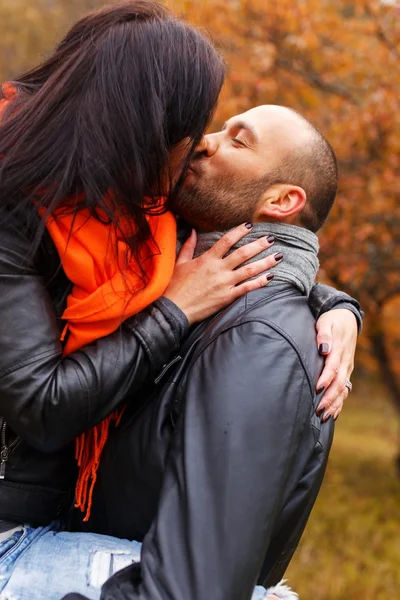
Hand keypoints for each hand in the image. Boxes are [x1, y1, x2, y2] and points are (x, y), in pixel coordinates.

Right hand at [164, 223, 281, 324]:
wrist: (175, 309)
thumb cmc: (176, 286)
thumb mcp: (180, 263)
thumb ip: (188, 246)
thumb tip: (191, 230)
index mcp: (207, 259)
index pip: (227, 241)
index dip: (239, 231)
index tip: (250, 226)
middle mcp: (218, 269)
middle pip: (243, 253)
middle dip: (259, 245)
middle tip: (271, 238)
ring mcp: (224, 283)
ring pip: (249, 270)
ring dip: (265, 262)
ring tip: (278, 256)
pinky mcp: (227, 297)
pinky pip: (247, 288)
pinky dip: (260, 282)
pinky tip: (270, 277)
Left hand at [315, 309, 357, 420]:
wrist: (347, 319)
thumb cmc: (332, 321)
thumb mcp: (325, 322)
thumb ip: (323, 334)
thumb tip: (323, 348)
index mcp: (339, 350)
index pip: (333, 368)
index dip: (325, 379)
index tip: (316, 389)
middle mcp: (345, 362)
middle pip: (339, 383)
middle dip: (329, 398)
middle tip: (318, 410)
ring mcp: (348, 368)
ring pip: (343, 389)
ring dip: (334, 403)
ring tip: (324, 416)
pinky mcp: (347, 371)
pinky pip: (345, 389)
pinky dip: (340, 402)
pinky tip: (333, 413)